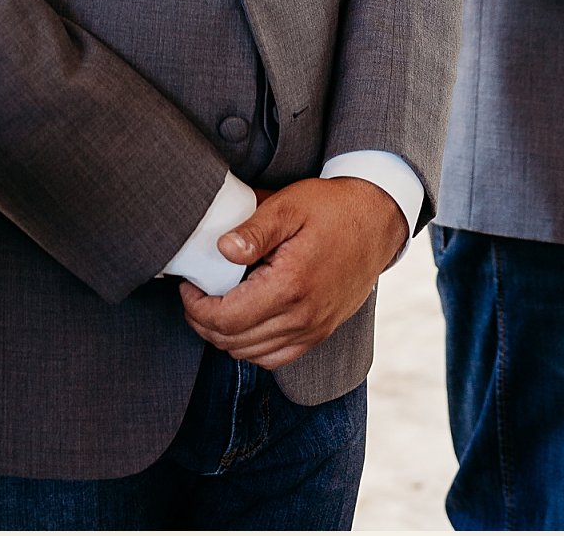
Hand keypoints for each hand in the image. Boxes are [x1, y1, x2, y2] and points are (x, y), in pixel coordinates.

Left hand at [179, 176, 407, 368]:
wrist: (376, 221)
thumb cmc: (330, 208)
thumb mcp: (289, 206)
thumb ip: (253, 230)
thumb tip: (221, 250)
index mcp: (290, 285)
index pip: (227, 319)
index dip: (196, 307)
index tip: (188, 285)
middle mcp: (303, 317)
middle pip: (234, 342)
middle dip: (203, 322)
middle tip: (194, 294)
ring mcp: (313, 329)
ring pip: (252, 355)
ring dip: (225, 336)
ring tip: (214, 304)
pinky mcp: (320, 332)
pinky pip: (276, 358)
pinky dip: (251, 347)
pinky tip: (243, 320)